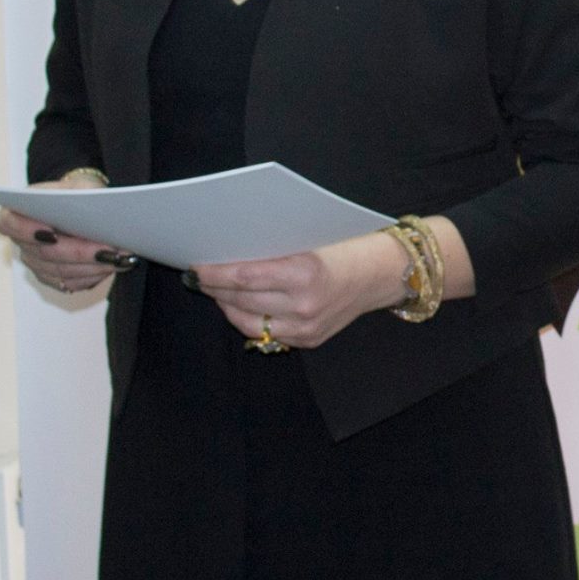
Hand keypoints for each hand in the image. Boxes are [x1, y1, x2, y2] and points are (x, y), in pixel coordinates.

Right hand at [0, 172, 132, 296]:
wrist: (78, 207)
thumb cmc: (74, 193)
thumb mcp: (78, 184)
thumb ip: (83, 194)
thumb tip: (98, 210)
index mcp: (17, 212)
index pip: (10, 223)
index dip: (27, 230)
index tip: (51, 233)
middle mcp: (22, 241)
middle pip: (44, 253)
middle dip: (79, 252)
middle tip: (108, 250)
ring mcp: (35, 262)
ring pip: (60, 272)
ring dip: (91, 267)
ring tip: (118, 258)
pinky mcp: (52, 277)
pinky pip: (70, 283)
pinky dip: (93, 276)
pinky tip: (112, 267)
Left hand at [186, 230, 410, 349]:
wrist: (381, 273)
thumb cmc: (345, 246)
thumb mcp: (309, 239)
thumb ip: (272, 249)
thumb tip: (228, 251)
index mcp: (305, 272)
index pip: (244, 277)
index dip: (215, 273)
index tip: (197, 266)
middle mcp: (304, 305)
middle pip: (241, 300)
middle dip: (214, 288)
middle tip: (199, 275)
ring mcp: (306, 328)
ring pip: (248, 322)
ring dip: (226, 305)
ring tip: (214, 291)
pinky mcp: (308, 340)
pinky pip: (265, 334)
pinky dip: (247, 318)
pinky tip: (238, 305)